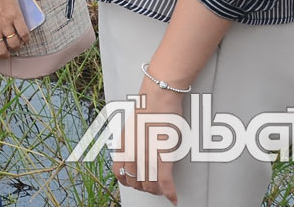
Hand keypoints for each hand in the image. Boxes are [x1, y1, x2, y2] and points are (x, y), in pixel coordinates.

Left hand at [0, 0, 29, 64]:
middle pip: (1, 50)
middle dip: (4, 56)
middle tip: (5, 54)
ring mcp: (6, 22)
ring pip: (14, 44)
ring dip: (16, 47)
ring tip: (15, 45)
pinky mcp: (17, 16)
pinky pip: (24, 33)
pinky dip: (26, 38)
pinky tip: (25, 38)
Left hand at [113, 82, 184, 203]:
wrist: (157, 97)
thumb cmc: (148, 109)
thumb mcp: (131, 127)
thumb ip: (130, 143)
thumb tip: (133, 153)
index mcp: (122, 146)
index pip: (119, 173)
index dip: (128, 182)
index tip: (137, 182)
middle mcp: (131, 152)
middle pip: (135, 183)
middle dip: (145, 188)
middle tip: (154, 187)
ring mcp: (146, 155)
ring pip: (150, 185)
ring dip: (157, 191)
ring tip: (163, 189)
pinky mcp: (163, 155)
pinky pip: (164, 181)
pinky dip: (170, 192)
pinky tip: (173, 198)